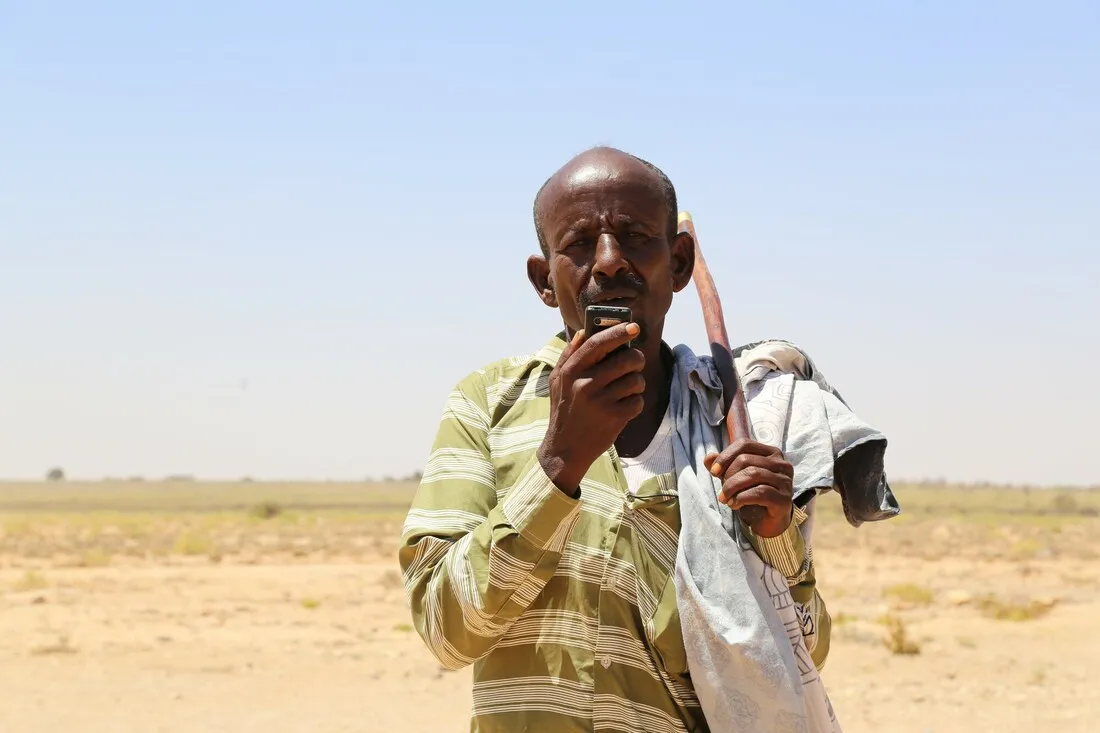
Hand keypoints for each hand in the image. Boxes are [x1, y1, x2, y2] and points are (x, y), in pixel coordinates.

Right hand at [538, 323, 644, 493]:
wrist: (565, 449)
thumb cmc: (564, 411)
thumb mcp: (557, 382)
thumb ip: (569, 356)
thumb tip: (584, 332)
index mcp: (571, 371)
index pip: (598, 343)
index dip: (618, 332)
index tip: (634, 327)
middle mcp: (585, 384)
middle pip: (626, 360)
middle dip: (636, 359)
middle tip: (634, 364)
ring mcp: (601, 402)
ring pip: (636, 380)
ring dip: (636, 384)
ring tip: (625, 390)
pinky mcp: (614, 418)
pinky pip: (638, 401)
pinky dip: (635, 403)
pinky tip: (623, 407)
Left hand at [703, 439, 793, 537]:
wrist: (768, 522)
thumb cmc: (752, 496)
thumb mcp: (735, 479)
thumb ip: (723, 467)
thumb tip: (708, 458)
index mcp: (771, 453)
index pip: (744, 444)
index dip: (725, 456)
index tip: (713, 471)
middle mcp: (781, 464)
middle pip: (746, 459)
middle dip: (728, 476)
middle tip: (722, 492)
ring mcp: (785, 481)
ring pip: (752, 474)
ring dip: (732, 487)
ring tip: (725, 499)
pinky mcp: (785, 498)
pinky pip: (760, 492)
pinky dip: (742, 498)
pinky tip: (734, 504)